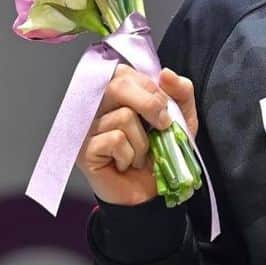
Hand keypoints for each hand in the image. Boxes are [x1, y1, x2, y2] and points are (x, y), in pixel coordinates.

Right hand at [75, 65, 197, 206]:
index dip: (152, 89)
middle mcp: (96, 106)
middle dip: (150, 105)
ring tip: (140, 154)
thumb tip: (167, 73)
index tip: (165, 110)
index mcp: (116, 94)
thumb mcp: (182, 119)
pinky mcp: (83, 149)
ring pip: (123, 117)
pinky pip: (115, 140)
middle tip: (162, 127)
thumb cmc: (162, 152)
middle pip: (117, 85)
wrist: (151, 191)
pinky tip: (126, 164)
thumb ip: (181, 92)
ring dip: (143, 141)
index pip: (126, 73)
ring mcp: (86, 127)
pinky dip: (131, 155)